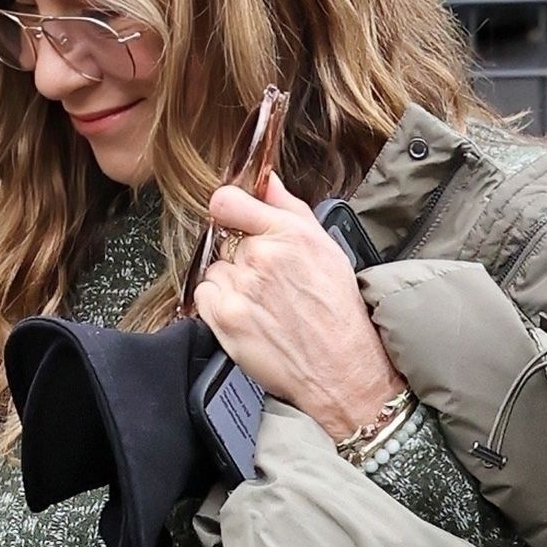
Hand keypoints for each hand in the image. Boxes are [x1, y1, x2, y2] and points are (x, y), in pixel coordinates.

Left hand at [191, 171, 406, 442]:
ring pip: (216, 269)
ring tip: (262, 303)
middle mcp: (261, 255)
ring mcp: (240, 286)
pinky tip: (248, 315)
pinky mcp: (225, 316)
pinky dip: (219, 304)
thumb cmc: (337, 309)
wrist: (340, 368)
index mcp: (288, 232)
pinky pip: (205, 295)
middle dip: (241, 256)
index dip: (227, 210)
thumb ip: (289, 207)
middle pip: (225, 241)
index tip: (233, 220)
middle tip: (269, 281)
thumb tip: (266, 178)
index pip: (227, 201)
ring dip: (231, 282)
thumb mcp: (325, 247)